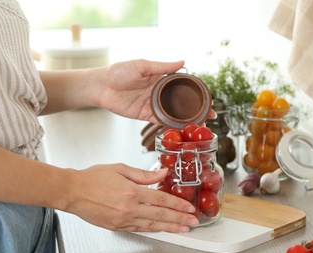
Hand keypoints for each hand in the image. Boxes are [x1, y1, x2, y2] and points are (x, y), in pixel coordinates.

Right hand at [66, 164, 198, 232]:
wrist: (73, 192)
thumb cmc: (93, 178)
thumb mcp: (120, 169)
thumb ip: (144, 174)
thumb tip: (162, 173)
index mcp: (132, 191)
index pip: (162, 199)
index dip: (178, 204)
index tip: (189, 207)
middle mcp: (129, 208)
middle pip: (161, 215)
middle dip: (180, 218)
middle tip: (193, 221)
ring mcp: (123, 219)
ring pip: (152, 225)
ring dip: (170, 227)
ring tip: (183, 229)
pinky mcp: (117, 226)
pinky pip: (139, 229)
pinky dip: (153, 230)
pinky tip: (162, 230)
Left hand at [93, 59, 215, 122]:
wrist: (102, 86)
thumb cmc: (119, 72)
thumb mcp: (142, 65)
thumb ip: (162, 67)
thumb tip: (183, 62)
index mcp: (161, 78)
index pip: (183, 85)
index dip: (196, 91)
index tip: (208, 96)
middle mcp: (160, 92)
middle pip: (183, 101)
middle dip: (197, 108)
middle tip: (210, 114)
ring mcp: (154, 104)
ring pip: (175, 113)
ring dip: (188, 118)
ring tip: (202, 123)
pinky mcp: (146, 115)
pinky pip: (162, 121)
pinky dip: (173, 125)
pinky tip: (184, 129)